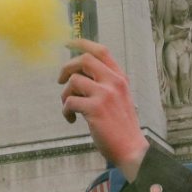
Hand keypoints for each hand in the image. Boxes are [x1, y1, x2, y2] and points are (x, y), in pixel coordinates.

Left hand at [60, 40, 147, 178]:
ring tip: (70, 109)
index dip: (81, 43)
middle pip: (83, 60)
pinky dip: (66, 111)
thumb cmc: (120, 126)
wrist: (131, 149)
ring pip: (73, 82)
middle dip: (66, 68)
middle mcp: (114, 82)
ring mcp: (105, 94)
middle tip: (60, 81)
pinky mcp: (95, 109)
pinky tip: (72, 120)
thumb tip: (77, 73)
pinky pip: (69, 102)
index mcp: (120, 77)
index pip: (100, 51)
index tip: (67, 42)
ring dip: (65, 95)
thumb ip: (104, 83)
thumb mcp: (118, 98)